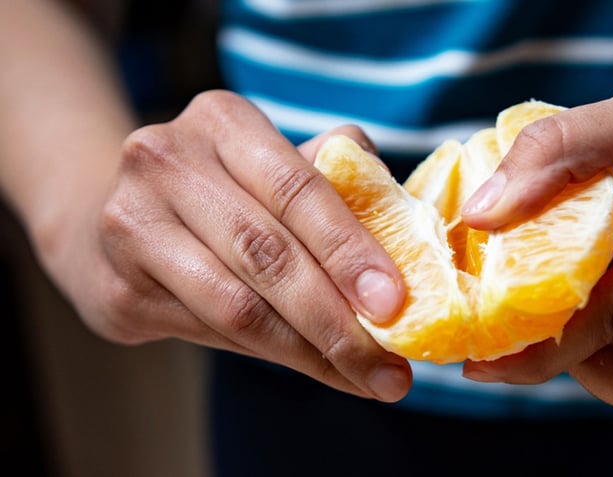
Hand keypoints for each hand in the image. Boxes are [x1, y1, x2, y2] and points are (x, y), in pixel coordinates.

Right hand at [49, 90, 410, 401]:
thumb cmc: (228, 195)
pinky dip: (273, 355)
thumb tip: (411, 236)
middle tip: (390, 369)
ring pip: (238, 305)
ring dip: (310, 352)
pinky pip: (211, 331)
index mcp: (222, 121)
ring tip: (363, 379)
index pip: (296, 188)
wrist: (121, 222)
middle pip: (267, 253)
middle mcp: (167, 160)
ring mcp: (131, 221)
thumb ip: (339, 185)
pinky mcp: (117, 285)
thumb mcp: (278, 170)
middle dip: (337, 319)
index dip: (349, 249)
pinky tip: (313, 367)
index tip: (394, 304)